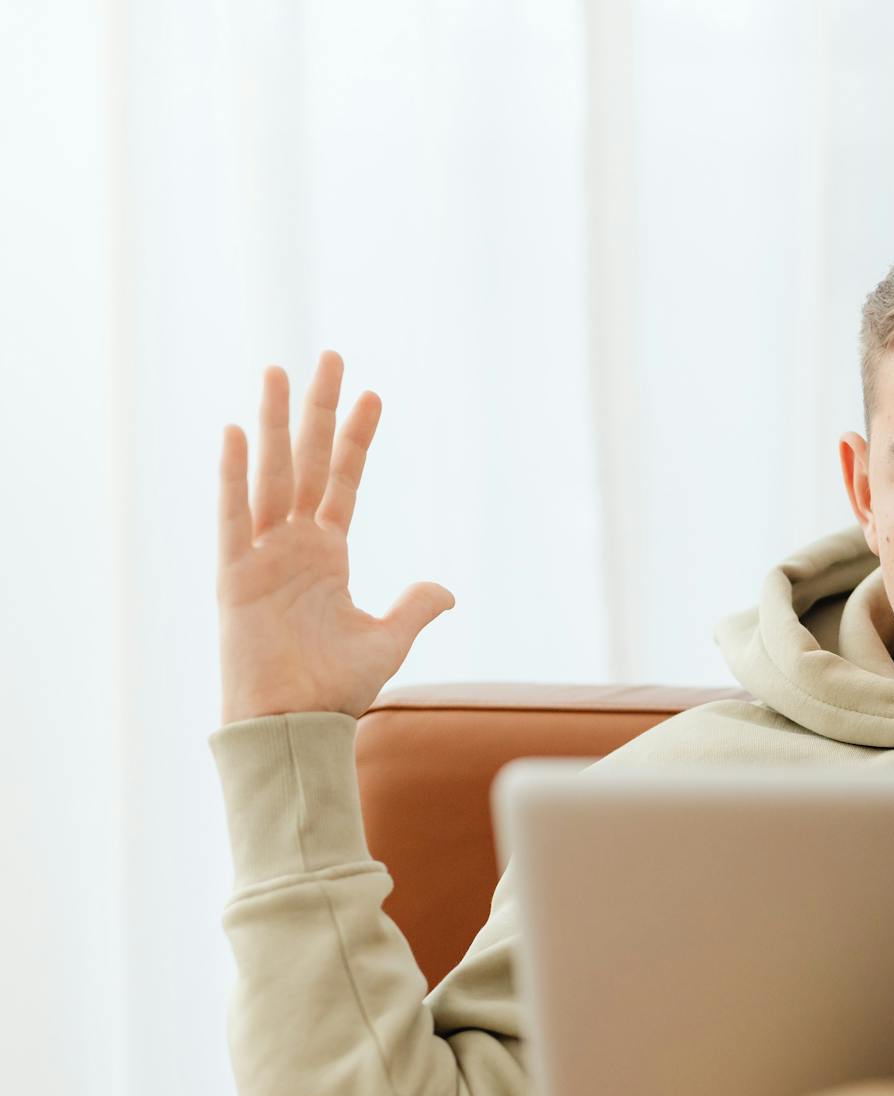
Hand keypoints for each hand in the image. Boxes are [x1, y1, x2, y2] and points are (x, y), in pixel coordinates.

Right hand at [217, 350, 454, 725]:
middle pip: (308, 462)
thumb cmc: (333, 690)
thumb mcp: (387, 642)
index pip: (343, 481)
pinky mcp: (235, 577)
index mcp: (327, 555)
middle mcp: (293, 545)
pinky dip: (234, 477)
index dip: (358, 438)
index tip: (373, 393)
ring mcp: (261, 555)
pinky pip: (234, 518)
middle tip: (331, 356)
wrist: (295, 726)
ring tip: (279, 372)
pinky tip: (238, 433)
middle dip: (320, 410)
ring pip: (271, 476)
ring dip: (275, 424)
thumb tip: (445, 589)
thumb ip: (414, 608)